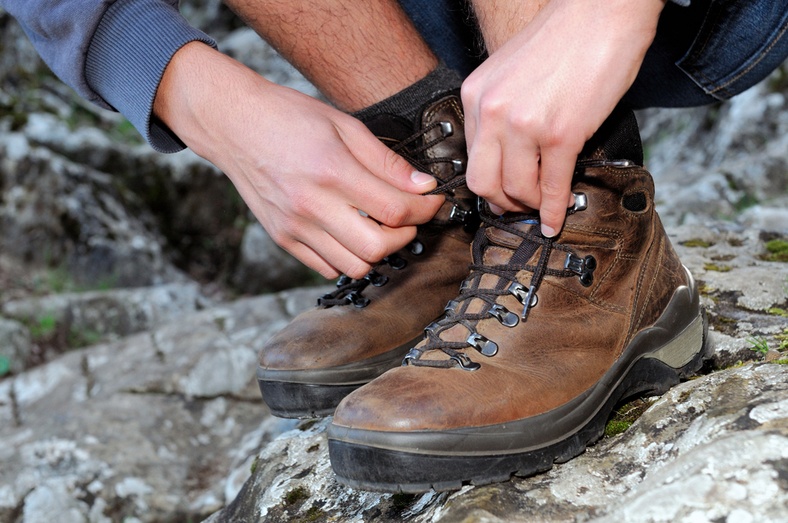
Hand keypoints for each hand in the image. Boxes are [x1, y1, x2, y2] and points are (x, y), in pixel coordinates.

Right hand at [154, 43, 442, 278]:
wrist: (233, 124)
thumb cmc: (288, 117)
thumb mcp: (344, 125)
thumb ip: (385, 161)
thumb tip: (423, 187)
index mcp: (331, 171)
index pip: (395, 209)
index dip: (425, 209)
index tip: (433, 201)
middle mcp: (311, 205)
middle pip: (378, 247)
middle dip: (405, 236)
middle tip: (409, 217)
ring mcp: (294, 227)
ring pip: (354, 266)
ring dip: (377, 251)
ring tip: (379, 226)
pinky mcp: (282, 238)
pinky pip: (326, 268)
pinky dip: (347, 257)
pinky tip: (349, 232)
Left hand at [461, 0, 664, 235]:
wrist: (603, 11)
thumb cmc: (564, 38)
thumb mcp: (510, 73)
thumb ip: (501, 111)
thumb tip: (509, 154)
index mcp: (476, 94)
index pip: (470, 157)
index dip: (488, 183)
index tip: (500, 194)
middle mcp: (492, 110)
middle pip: (483, 182)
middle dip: (501, 203)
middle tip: (517, 209)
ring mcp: (525, 124)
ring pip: (516, 190)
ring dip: (530, 206)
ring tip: (544, 205)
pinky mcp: (561, 134)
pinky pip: (551, 186)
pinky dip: (554, 209)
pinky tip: (557, 217)